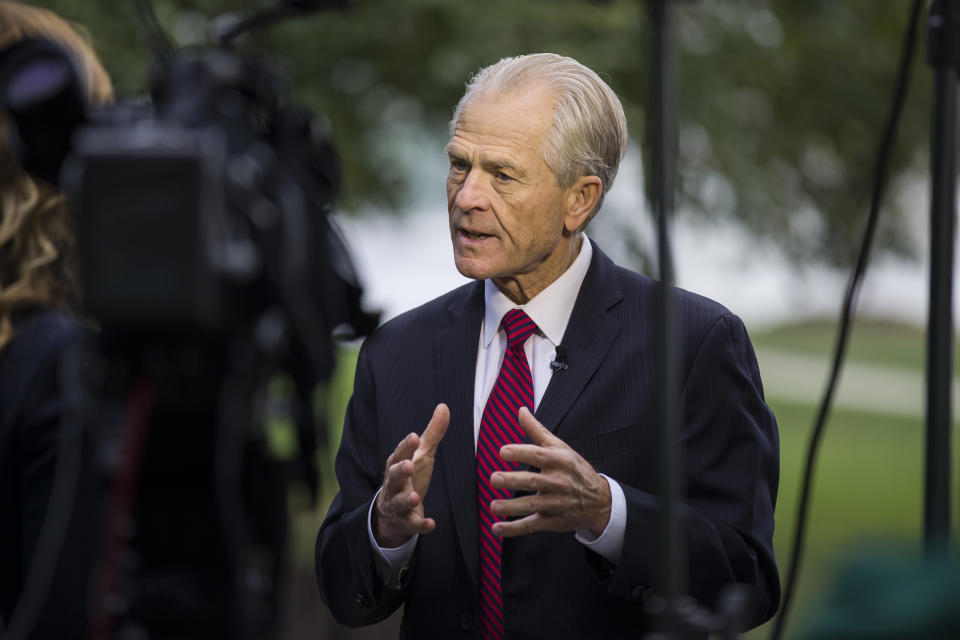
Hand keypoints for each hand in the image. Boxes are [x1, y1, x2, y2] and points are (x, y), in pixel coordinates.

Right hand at [373, 403, 449, 547]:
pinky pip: (412, 524)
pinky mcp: (406, 522)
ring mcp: (398, 504)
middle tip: (408, 465)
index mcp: (397, 464)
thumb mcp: (422, 455)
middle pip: (393, 476)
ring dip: (406, 499)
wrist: (392, 512)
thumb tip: (444, 406)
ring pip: (399, 502)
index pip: (399, 453)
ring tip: (415, 496)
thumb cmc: (410, 477)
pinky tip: (431, 524)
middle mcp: (394, 484)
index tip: (413, 437)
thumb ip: (432, 433)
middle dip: (400, 471)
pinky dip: (421, 524)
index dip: (405, 447)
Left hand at [489, 407, 610, 537]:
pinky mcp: (553, 521)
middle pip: (533, 481)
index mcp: (559, 461)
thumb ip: (537, 430)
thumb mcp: (560, 447)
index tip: (502, 451)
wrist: (600, 500)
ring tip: (493, 505)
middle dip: (513, 481)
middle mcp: (559, 482)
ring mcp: (556, 503)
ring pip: (532, 506)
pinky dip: (514, 529)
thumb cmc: (574, 469)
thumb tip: (521, 410)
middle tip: (493, 479)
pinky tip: (497, 528)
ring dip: (511, 507)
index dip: (520, 452)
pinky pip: (532, 526)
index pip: (538, 455)